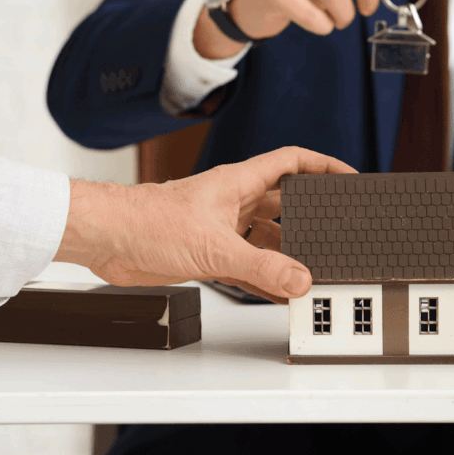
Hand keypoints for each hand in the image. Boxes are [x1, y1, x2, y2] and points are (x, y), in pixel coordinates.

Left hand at [55, 147, 355, 301]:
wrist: (106, 240)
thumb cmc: (146, 220)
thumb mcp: (214, 247)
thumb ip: (261, 266)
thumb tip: (299, 278)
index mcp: (238, 183)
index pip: (292, 163)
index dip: (322, 167)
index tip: (347, 178)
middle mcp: (233, 203)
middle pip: (284, 205)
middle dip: (310, 219)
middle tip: (335, 234)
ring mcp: (221, 228)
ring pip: (267, 238)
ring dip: (286, 254)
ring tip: (312, 271)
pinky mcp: (207, 254)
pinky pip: (248, 265)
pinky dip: (264, 277)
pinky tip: (279, 291)